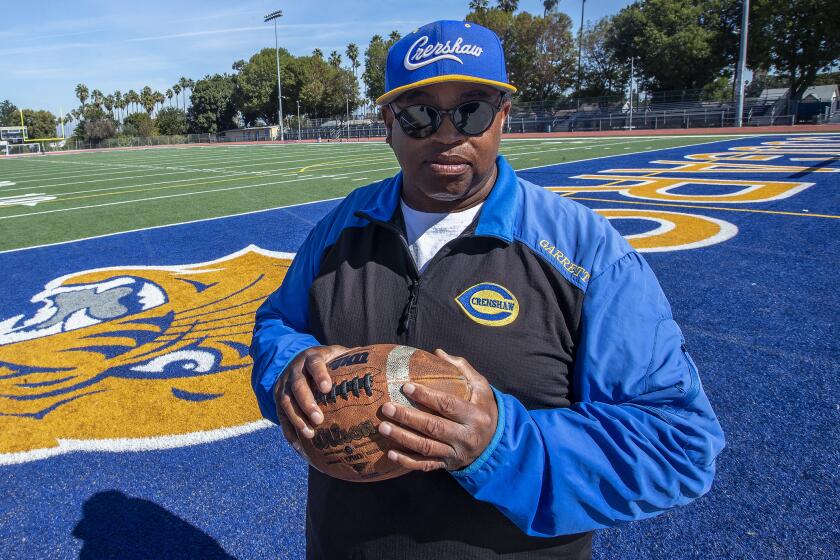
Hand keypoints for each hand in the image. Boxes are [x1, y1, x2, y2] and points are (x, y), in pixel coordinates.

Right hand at [273, 345, 347, 453]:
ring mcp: (284, 384)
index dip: (320, 375)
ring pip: (286, 401)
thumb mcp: (337, 354)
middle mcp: (295, 370)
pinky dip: (288, 430)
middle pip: (298, 386)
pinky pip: (280, 415)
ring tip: (310, 434)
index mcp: (312, 357)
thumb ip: (353, 358)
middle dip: (307, 403)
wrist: (298, 360)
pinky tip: (298, 444)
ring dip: (297, 419)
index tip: (327, 388)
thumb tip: (380, 361)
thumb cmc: (327, 361)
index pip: (315, 364)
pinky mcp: (278, 397)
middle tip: (320, 419)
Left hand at [378, 349, 497, 471]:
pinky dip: (407, 461)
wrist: (496, 443)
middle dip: (408, 417)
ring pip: (426, 447)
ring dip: (402, 438)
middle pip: (433, 427)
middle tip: (387, 407)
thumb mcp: (481, 387)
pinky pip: (425, 466)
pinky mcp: (448, 465)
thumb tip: (437, 352)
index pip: (448, 405)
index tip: (406, 387)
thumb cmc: (484, 409)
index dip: (427, 396)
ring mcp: (456, 453)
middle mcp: (466, 436)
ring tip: (383, 428)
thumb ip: (461, 369)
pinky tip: (390, 453)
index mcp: (475, 415)